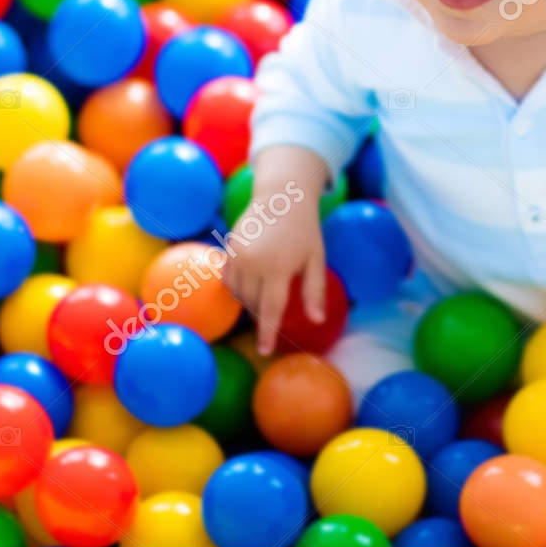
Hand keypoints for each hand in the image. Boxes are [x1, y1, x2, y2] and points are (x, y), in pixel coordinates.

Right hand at [220, 194, 325, 354]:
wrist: (281, 195)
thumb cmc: (305, 229)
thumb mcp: (316, 259)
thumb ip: (315, 291)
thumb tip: (318, 321)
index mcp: (278, 267)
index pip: (270, 309)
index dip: (267, 333)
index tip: (265, 350)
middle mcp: (253, 263)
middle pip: (253, 304)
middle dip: (261, 315)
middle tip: (272, 316)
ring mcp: (237, 255)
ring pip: (237, 293)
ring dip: (248, 302)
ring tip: (263, 297)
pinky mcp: (228, 249)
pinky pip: (227, 278)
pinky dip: (236, 287)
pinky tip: (250, 284)